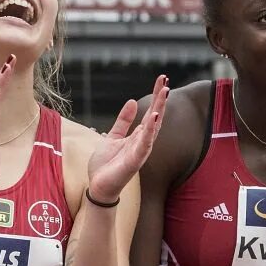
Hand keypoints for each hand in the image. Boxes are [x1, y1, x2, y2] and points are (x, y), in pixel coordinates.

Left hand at [86, 75, 169, 203]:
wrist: (99, 186)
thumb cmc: (106, 165)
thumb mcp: (113, 136)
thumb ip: (123, 121)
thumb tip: (132, 101)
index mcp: (138, 136)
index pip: (151, 112)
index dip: (156, 96)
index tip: (162, 78)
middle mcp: (143, 142)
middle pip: (156, 117)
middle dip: (161, 99)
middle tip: (166, 81)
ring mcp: (141, 151)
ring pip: (154, 128)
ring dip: (159, 110)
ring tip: (164, 93)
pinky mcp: (135, 161)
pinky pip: (144, 144)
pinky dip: (150, 131)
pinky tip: (154, 117)